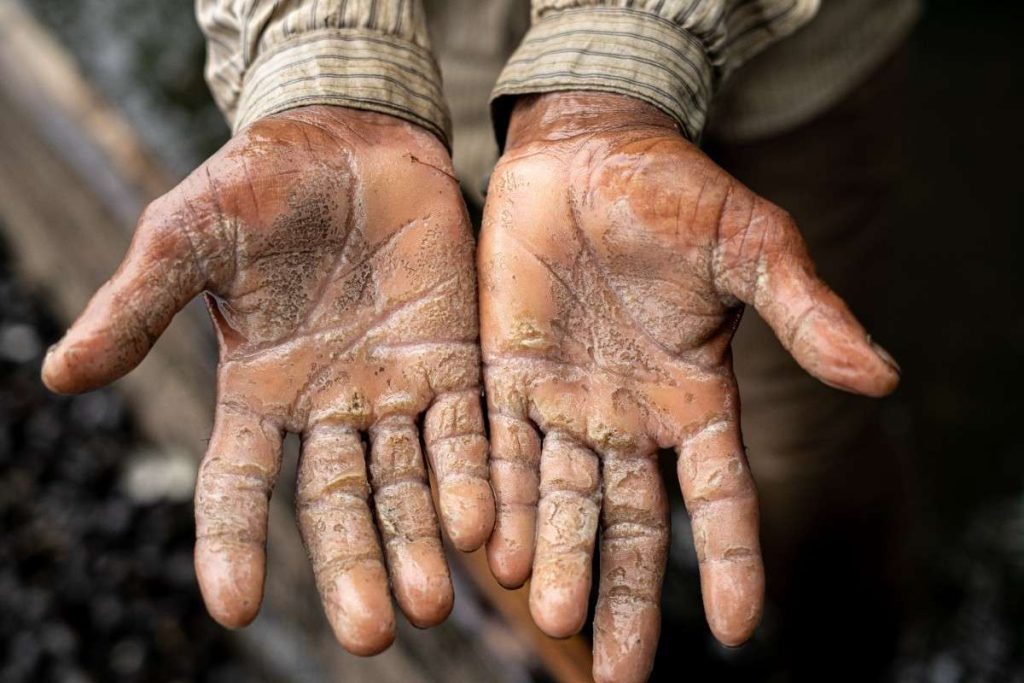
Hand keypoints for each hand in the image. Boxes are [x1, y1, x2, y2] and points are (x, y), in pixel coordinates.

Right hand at [42, 106, 493, 654]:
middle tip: (370, 635)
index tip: (236, 606)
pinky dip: (475, 477)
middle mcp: (329, 407)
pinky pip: (466, 429)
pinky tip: (486, 526)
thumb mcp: (186, 238)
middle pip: (338, 506)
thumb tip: (61, 377)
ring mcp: (395, 388)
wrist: (349, 139)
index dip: (232, 545)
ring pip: (410, 483)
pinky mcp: (452, 359)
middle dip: (353, 567)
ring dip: (421, 541)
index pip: (238, 487)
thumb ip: (138, 308)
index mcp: (258, 392)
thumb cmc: (259, 183)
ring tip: (433, 602)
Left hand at [479, 93, 898, 681]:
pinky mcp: (503, 375)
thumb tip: (883, 377)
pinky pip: (499, 450)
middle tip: (620, 672)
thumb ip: (805, 315)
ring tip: (551, 619)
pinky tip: (489, 549)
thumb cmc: (676, 192)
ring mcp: (563, 401)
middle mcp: (628, 417)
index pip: (719, 498)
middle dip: (627, 596)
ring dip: (556, 559)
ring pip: (559, 500)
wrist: (585, 151)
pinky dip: (496, 497)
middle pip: (631, 525)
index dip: (733, 559)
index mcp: (694, 398)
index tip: (742, 629)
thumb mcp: (751, 248)